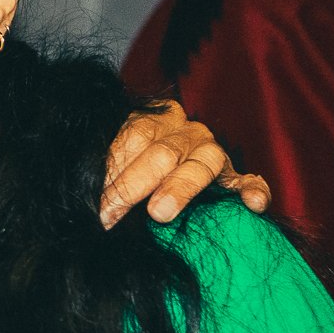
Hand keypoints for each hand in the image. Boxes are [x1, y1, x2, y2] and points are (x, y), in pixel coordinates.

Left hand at [101, 101, 270, 228]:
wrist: (161, 175)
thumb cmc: (130, 172)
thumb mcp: (116, 161)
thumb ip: (106, 169)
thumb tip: (81, 198)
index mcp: (154, 119)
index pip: (135, 134)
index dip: (114, 167)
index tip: (95, 203)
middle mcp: (186, 131)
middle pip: (163, 151)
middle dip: (133, 184)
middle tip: (110, 214)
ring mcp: (213, 153)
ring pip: (203, 162)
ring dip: (180, 188)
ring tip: (159, 213)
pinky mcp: (234, 178)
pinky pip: (248, 181)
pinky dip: (252, 191)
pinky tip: (251, 204)